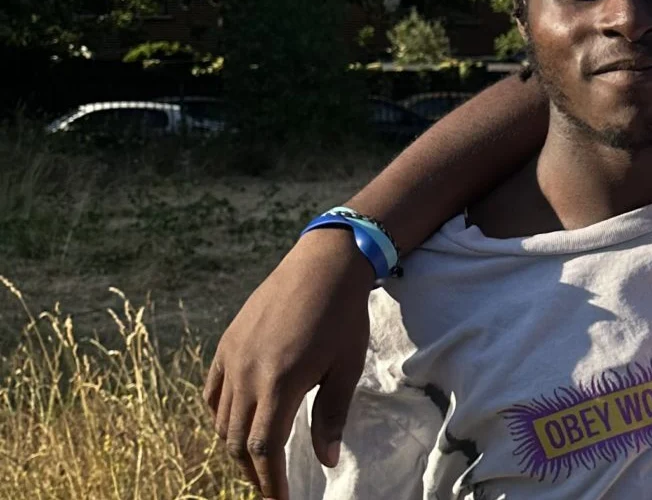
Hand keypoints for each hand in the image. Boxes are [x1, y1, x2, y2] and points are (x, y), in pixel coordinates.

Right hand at [204, 231, 375, 497]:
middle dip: (252, 472)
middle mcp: (247, 374)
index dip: (270, 482)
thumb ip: (331, 416)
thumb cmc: (343, 317)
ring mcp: (231, 358)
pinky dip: (220, 415)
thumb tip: (327, 461)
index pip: (264, 448)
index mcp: (279, 383)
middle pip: (236, 440)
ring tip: (256, 462)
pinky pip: (212, 392)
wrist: (323, 266)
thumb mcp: (346, 368)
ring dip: (235, 446)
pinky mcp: (226, 344)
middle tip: (270, 489)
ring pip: (221, 419)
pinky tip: (235, 424)